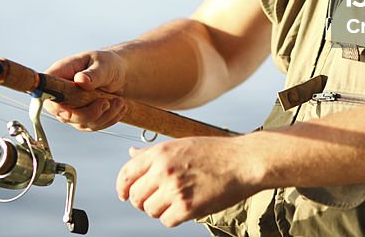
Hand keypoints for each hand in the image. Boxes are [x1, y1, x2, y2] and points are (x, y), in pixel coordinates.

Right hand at [43, 50, 127, 130]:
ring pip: (81, 123)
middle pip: (64, 114)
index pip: (46, 92)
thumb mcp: (104, 64)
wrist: (120, 72)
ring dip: (104, 116)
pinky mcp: (83, 118)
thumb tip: (80, 80)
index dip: (54, 104)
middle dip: (88, 113)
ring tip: (119, 101)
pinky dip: (109, 119)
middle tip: (106, 103)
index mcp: (61, 74)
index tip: (71, 109)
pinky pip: (93, 126)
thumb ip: (93, 73)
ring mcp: (71, 108)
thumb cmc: (108, 63)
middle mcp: (62, 93)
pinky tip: (119, 107)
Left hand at [116, 136, 260, 226]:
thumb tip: (131, 154)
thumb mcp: (180, 144)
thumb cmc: (215, 152)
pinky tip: (184, 207)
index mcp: (160, 152)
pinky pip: (166, 221)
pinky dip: (173, 218)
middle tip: (156, 199)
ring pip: (150, 210)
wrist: (243, 161)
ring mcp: (175, 190)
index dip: (122, 187)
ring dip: (159, 209)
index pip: (126, 174)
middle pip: (135, 196)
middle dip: (142, 200)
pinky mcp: (187, 208)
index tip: (124, 194)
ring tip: (175, 201)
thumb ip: (153, 152)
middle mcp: (164, 170)